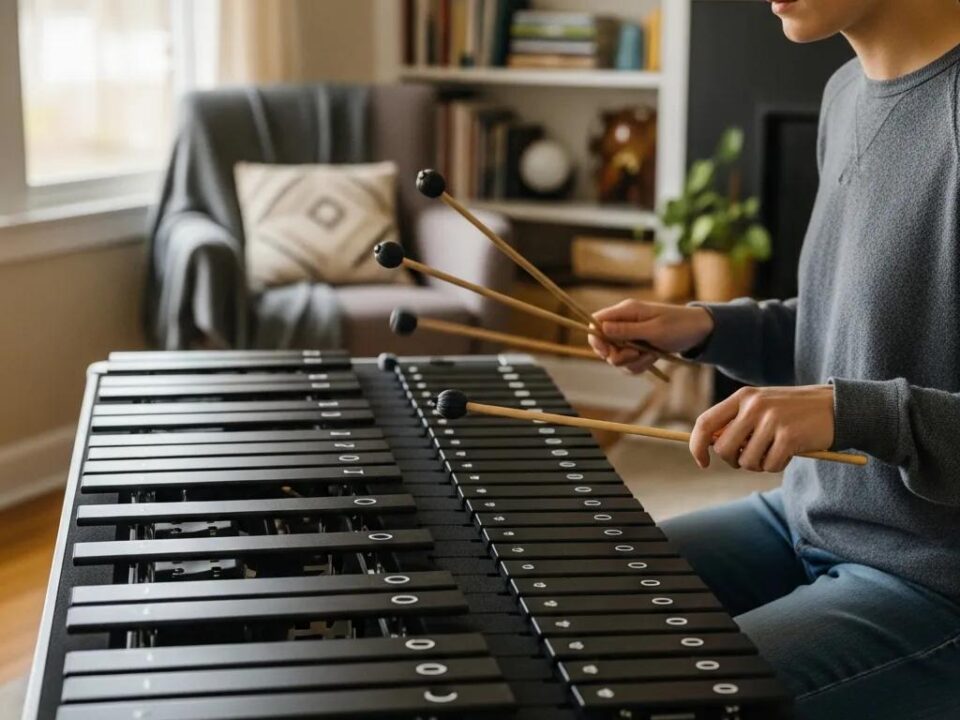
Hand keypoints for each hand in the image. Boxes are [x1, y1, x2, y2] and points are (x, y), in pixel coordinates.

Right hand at [588, 299, 714, 374]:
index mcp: (626, 311)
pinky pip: (628, 363)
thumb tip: (602, 328)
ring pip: (616, 357)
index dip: (596, 339)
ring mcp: (630, 336)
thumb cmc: (679, 325)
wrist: (699, 331)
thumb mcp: (654, 329)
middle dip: (618, 356)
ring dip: (632, 363)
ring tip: (651, 356)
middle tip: (637, 355)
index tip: (608, 353)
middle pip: (603, 344)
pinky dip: (638, 366)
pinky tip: (652, 360)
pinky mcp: (637, 348)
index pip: (596, 322)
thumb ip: (627, 330)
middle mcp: (624, 323)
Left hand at [690, 385, 835, 471]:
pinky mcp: (789, 437)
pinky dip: (777, 466)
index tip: (702, 462)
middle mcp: (754, 406)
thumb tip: (710, 447)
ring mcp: (772, 420)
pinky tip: (789, 453)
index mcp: (743, 396)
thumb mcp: (761, 407)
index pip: (705, 422)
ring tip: (773, 452)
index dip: (697, 445)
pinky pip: (769, 466)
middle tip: (750, 458)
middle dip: (733, 461)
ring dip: (758, 465)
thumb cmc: (792, 411)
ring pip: (746, 461)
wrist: (835, 405)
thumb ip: (736, 422)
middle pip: (723, 448)